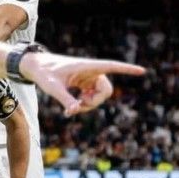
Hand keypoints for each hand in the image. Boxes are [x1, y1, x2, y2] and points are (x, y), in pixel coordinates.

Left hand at [21, 53, 145, 116]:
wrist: (36, 68)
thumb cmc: (44, 74)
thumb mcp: (53, 88)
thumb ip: (65, 99)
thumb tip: (75, 111)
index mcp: (87, 66)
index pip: (111, 66)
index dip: (127, 69)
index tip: (142, 71)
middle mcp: (92, 71)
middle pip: (106, 91)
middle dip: (95, 102)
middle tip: (77, 108)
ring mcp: (89, 78)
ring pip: (99, 96)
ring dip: (88, 105)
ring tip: (71, 109)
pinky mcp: (85, 84)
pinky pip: (92, 97)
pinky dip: (84, 105)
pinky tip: (71, 109)